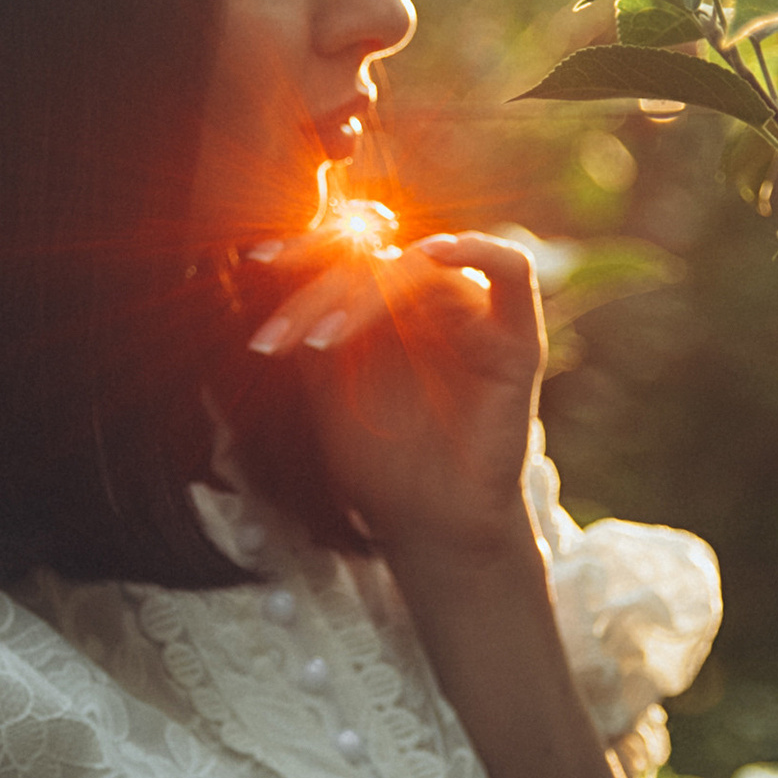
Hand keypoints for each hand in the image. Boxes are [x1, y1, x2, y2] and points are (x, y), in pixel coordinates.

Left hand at [244, 228, 544, 564]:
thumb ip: (316, 329)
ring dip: (369, 292)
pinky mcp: (517, 341)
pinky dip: (476, 250)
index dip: (308, 250)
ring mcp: (474, 319)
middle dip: (323, 290)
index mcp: (387, 311)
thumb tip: (279, 268)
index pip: (352, 256)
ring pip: (426, 265)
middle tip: (285, 335)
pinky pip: (512, 270)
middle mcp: (431, 307)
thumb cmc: (381, 468)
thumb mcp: (329, 391)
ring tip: (324, 340)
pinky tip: (433, 256)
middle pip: (381, 258)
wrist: (429, 528)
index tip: (259, 260)